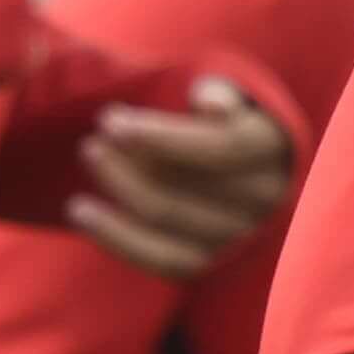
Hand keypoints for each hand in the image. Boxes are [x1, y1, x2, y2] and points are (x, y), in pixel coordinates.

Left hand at [76, 76, 294, 279]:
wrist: (229, 164)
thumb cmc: (217, 118)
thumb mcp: (225, 92)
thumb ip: (219, 90)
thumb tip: (210, 104)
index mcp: (273, 147)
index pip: (225, 146)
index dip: (167, 136)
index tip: (114, 121)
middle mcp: (267, 197)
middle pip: (192, 184)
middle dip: (134, 159)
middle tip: (97, 137)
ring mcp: (240, 235)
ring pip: (170, 216)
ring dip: (120, 186)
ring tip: (91, 153)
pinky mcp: (210, 263)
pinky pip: (159, 259)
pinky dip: (114, 236)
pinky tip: (79, 210)